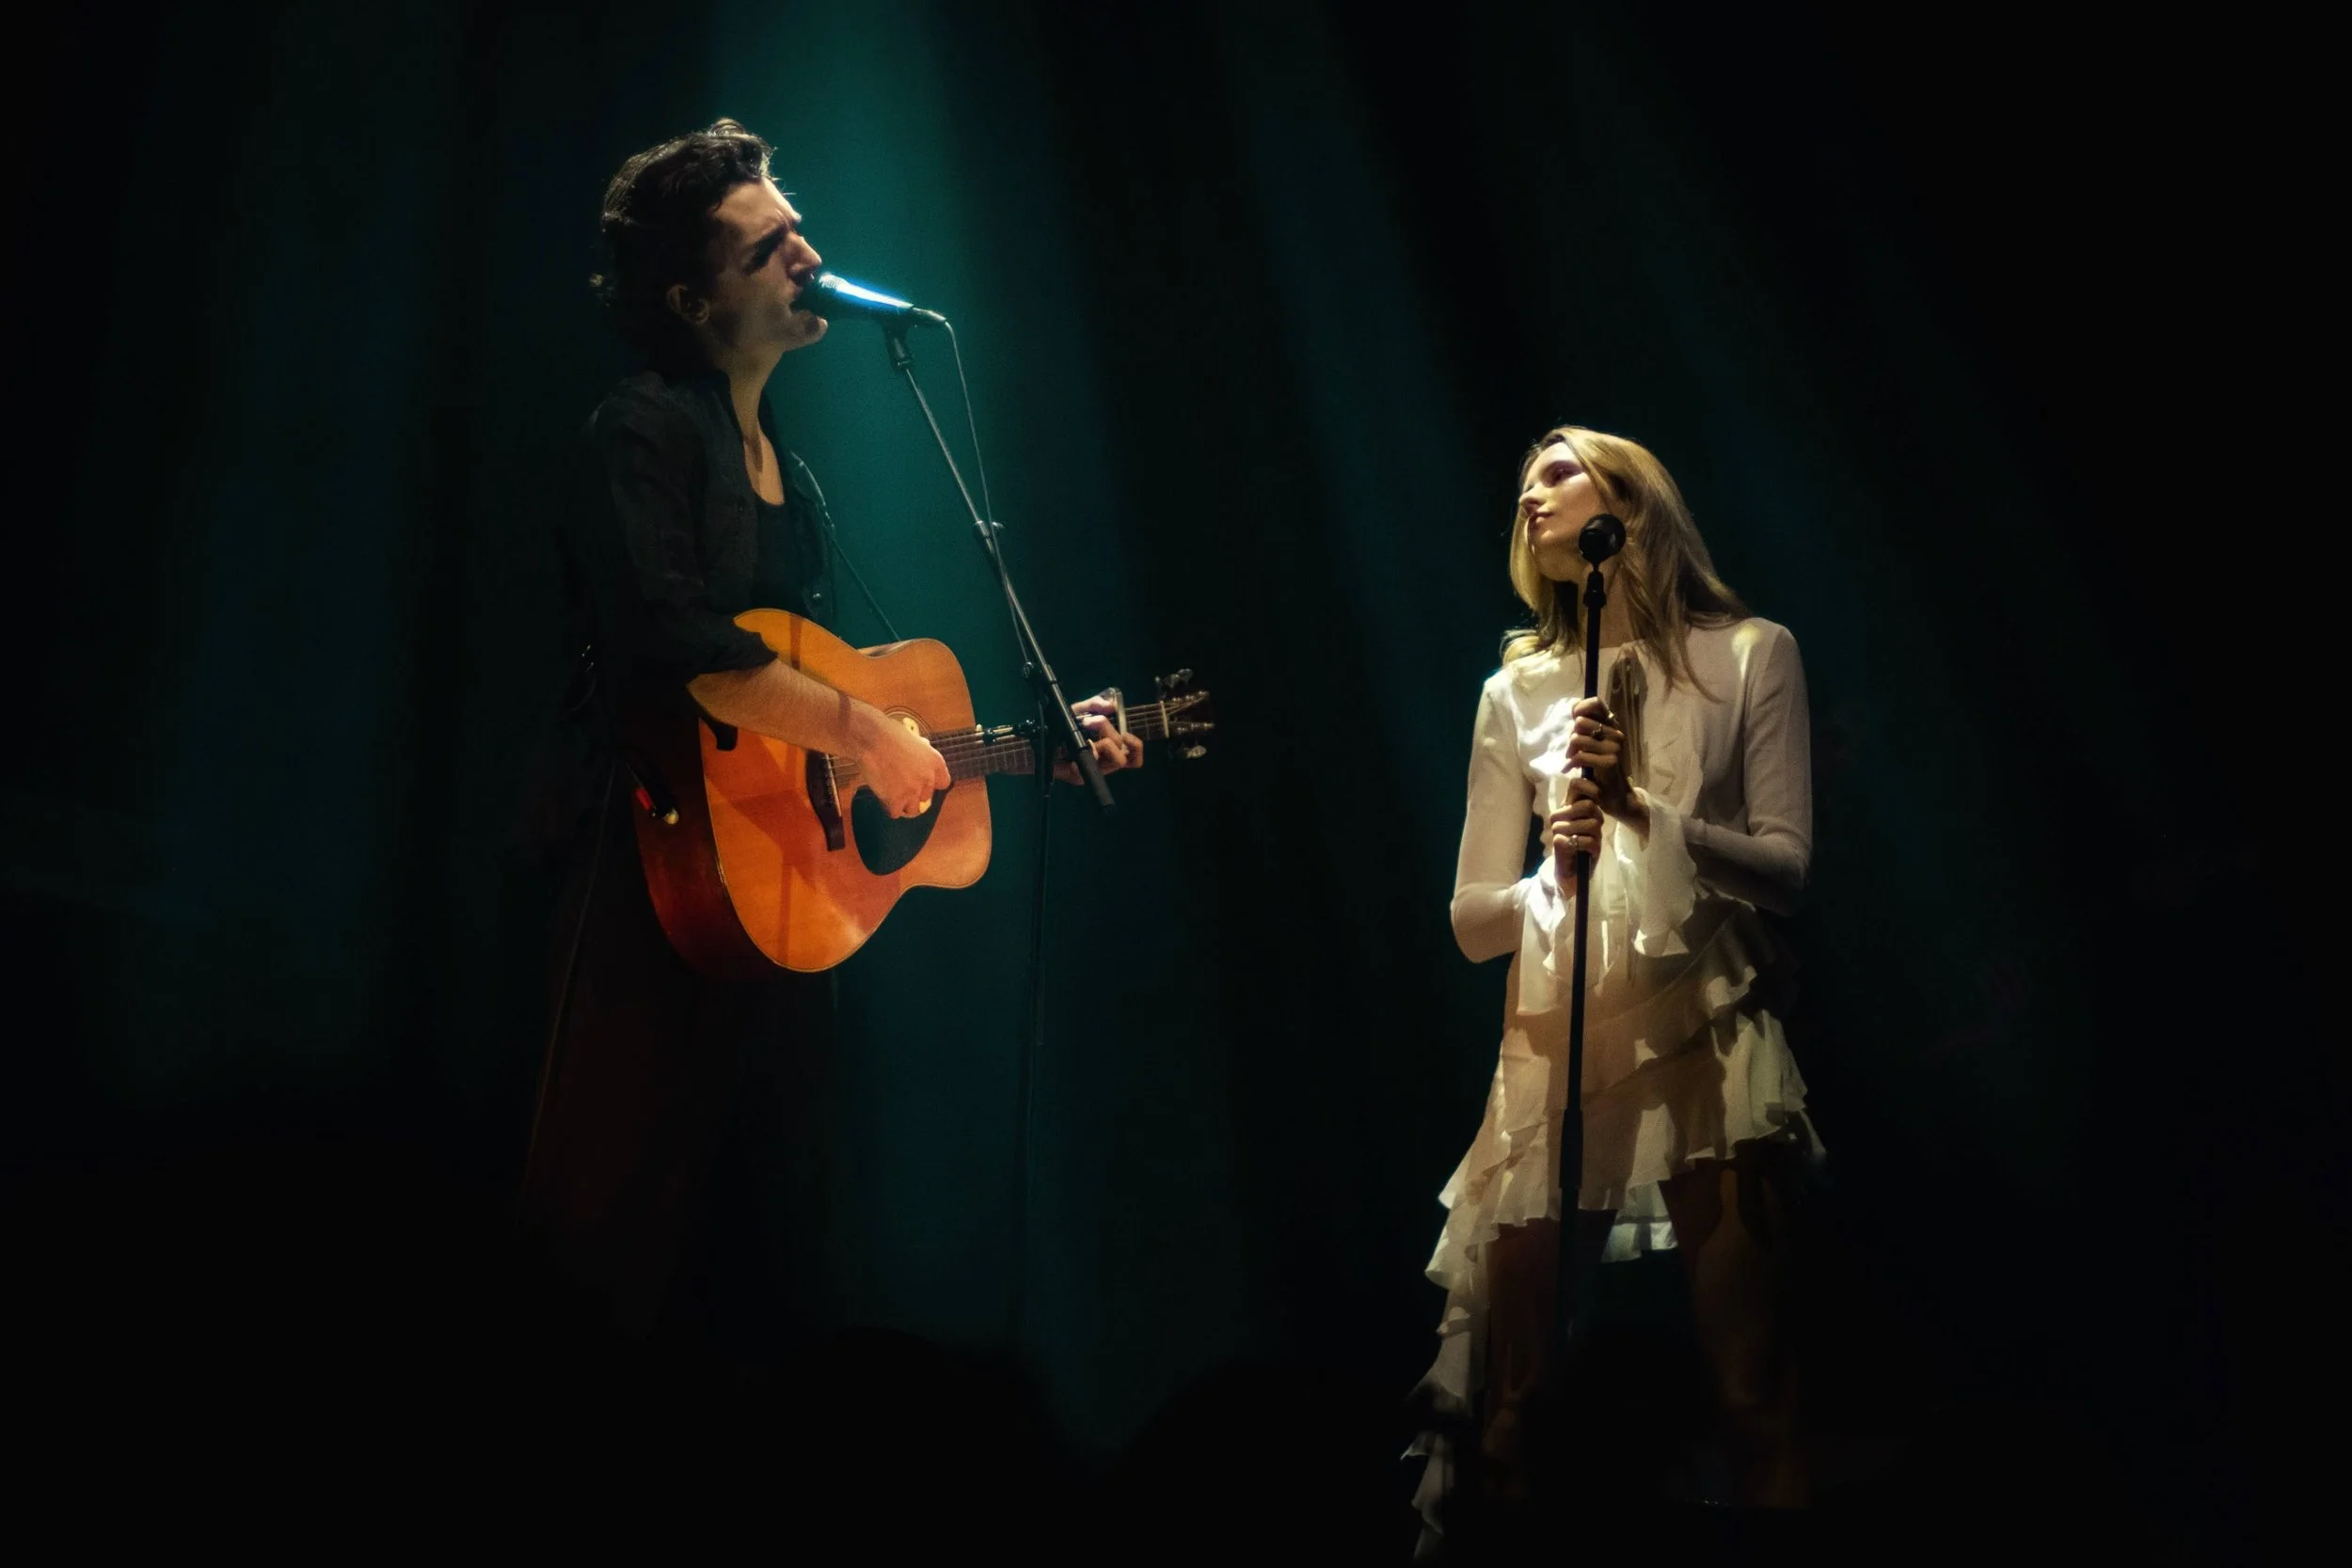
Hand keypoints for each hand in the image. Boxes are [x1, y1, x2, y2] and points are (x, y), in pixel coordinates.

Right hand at [851, 704, 951, 817]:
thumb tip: (923, 747)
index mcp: (935, 763)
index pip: (943, 783)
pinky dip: (888, 807)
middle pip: (925, 797)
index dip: (931, 783)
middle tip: (899, 783)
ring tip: (890, 791)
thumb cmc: (889, 733)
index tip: (921, 781)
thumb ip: (921, 750)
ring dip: (902, 803)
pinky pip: (894, 813)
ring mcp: (912, 792)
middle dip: (913, 792)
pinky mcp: (895, 800)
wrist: (871, 739)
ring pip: (912, 809)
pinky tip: (882, 795)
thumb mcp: (914, 738)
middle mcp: (928, 779)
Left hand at [1055, 692, 1144, 783]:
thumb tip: (1111, 706)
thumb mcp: (1077, 711)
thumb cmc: (1058, 728)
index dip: (1136, 747)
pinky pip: (1090, 768)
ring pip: (1116, 762)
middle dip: (1111, 733)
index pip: (1133, 757)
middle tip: (1091, 722)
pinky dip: (1090, 753)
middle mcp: (1102, 763)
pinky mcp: (1078, 776)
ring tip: (1087, 731)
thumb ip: (1094, 705)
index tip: (1126, 734)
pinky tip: (1083, 743)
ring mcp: (1091, 770)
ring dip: (1106, 743)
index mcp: (1106, 749)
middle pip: (1124, 755)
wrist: (1034, 740)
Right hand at [1545, 775, 1609, 878]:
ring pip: (1590, 823)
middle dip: (1597, 820)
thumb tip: (1597, 789)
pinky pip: (1585, 840)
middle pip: (1589, 805)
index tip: (1596, 812)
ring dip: (1596, 836)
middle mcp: (1557, 816)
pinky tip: (1589, 853)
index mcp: (1564, 808)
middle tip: (1594, 832)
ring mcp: (1556, 829)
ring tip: (1591, 844)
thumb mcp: (1590, 826)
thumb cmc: (1583, 849)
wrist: (1573, 877)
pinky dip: (1593, 848)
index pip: (1578, 789)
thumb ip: (1590, 810)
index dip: (1593, 798)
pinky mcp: (1558, 843)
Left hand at [1563, 697, 1633, 818]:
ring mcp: (1614, 748)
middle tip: (1571, 751)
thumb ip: (1587, 727)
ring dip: (1570, 751)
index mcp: (1613, 726)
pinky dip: (1570, 764)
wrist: (1616, 795)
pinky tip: (1568, 769)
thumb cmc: (1602, 768)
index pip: (1597, 703)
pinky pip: (1580, 757)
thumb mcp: (1595, 744)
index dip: (1580, 708)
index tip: (1573, 721)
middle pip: (1581, 722)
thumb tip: (1574, 707)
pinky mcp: (1610, 763)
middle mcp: (1616, 734)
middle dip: (1572, 736)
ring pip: (1577, 738)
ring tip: (1570, 760)